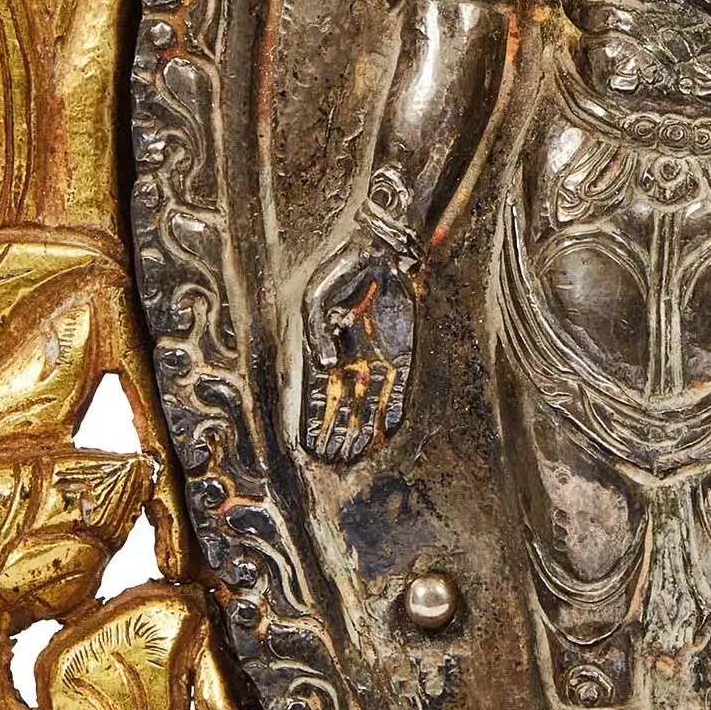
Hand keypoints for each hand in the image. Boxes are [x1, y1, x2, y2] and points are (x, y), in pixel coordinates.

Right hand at [302, 240, 417, 461]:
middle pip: (342, 403)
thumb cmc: (344, 270)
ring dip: (361, 428)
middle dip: (337, 431)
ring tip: (356, 453)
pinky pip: (397, 388)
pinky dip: (391, 411)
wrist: (383, 250)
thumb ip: (317, 335)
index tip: (310, 444)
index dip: (312, 418)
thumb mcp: (317, 300)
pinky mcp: (401, 352)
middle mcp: (350, 356)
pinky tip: (385, 432)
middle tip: (334, 459)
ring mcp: (376, 356)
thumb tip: (325, 368)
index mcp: (325, 346)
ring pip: (368, 401)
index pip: (316, 391)